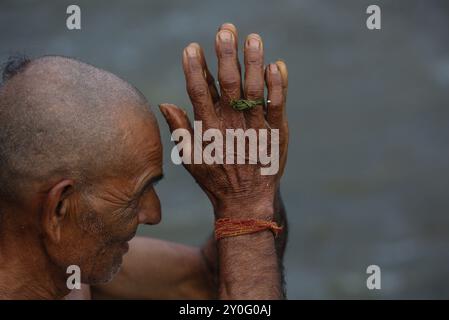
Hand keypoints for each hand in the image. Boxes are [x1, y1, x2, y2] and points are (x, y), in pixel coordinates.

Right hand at [160, 23, 287, 218]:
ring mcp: (256, 128)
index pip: (199, 93)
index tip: (191, 48)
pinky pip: (277, 105)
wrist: (247, 200)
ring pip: (254, 89)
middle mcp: (232, 125)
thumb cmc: (216, 179)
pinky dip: (278, 86)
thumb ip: (180, 130)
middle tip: (225, 30)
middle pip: (228, 84)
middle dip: (226, 55)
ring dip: (254, 62)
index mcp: (209, 130)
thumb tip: (165, 103)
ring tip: (253, 38)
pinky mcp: (276, 133)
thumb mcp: (191, 159)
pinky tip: (276, 65)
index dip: (195, 69)